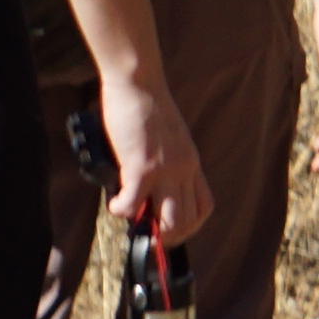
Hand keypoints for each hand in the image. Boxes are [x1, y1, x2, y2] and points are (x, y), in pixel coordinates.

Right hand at [94, 68, 210, 254]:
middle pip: (187, 219)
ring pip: (168, 220)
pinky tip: (114, 204)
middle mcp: (183, 169)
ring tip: (132, 219)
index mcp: (191, 162)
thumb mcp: (169, 138)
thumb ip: (166, 161)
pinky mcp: (141, 167)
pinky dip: (121, 210)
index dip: (189, 225)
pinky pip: (133, 203)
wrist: (139, 83)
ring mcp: (164, 170)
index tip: (170, 228)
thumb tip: (150, 185)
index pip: (204, 206)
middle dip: (167, 235)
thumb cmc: (148, 106)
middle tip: (146, 233)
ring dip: (149, 229)